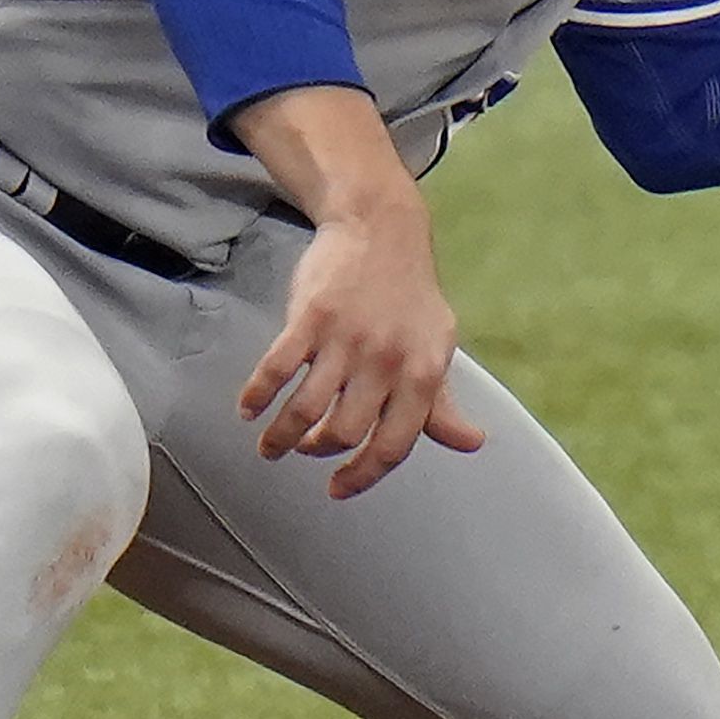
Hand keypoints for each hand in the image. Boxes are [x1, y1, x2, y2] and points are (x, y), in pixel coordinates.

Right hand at [230, 86, 488, 500]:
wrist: (381, 229)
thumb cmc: (410, 296)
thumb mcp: (437, 347)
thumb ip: (442, 402)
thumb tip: (471, 443)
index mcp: (423, 373)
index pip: (394, 444)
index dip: (364, 475)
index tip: (338, 490)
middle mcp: (387, 360)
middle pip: (344, 433)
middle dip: (320, 453)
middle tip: (307, 452)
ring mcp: (346, 338)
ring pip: (306, 409)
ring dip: (282, 437)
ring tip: (271, 446)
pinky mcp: (309, 316)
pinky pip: (276, 369)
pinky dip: (257, 397)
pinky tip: (248, 410)